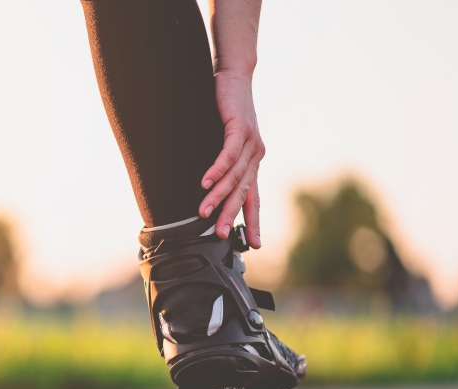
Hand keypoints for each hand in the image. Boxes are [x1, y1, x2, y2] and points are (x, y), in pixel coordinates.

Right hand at [197, 71, 264, 247]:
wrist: (234, 76)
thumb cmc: (225, 109)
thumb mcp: (225, 142)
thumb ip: (222, 165)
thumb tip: (207, 186)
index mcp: (253, 162)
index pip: (254, 197)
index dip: (253, 221)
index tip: (254, 244)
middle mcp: (256, 155)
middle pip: (243, 193)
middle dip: (230, 216)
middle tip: (220, 236)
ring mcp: (251, 143)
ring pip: (234, 177)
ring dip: (217, 197)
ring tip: (202, 213)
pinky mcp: (240, 128)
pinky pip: (229, 155)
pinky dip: (216, 170)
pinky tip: (205, 183)